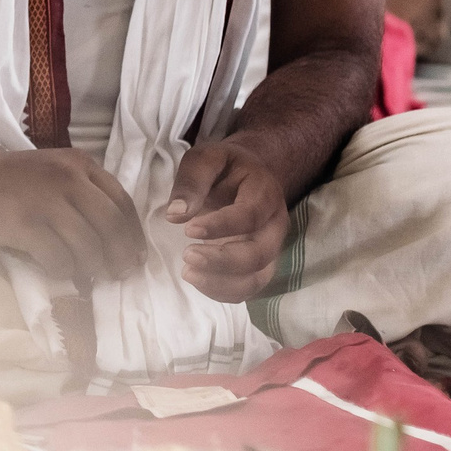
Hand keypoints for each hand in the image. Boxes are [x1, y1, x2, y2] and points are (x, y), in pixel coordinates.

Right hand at [0, 147, 145, 283]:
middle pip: (111, 226)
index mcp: (80, 164)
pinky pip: (59, 258)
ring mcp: (46, 201)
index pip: (122, 202)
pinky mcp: (25, 225)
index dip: (133, 235)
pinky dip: (64, 271)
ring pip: (88, 245)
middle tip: (118, 274)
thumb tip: (117, 239)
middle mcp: (68, 179)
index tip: (135, 256)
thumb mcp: (56, 172)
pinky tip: (58, 270)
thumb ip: (85, 193)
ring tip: (87, 275)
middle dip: (120, 256)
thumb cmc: (13, 180)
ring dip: (92, 267)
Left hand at [165, 141, 288, 304]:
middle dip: (222, 260)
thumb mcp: (205, 158)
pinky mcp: (259, 265)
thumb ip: (192, 181)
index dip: (221, 226)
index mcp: (265, 194)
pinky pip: (247, 288)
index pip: (249, 216)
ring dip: (222, 282)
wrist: (248, 175)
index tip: (188, 229)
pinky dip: (222, 291)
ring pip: (256, 278)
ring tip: (188, 272)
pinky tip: (197, 279)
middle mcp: (275, 225)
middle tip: (187, 255)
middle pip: (258, 254)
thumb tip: (176, 214)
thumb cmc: (224, 167)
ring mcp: (270, 248)